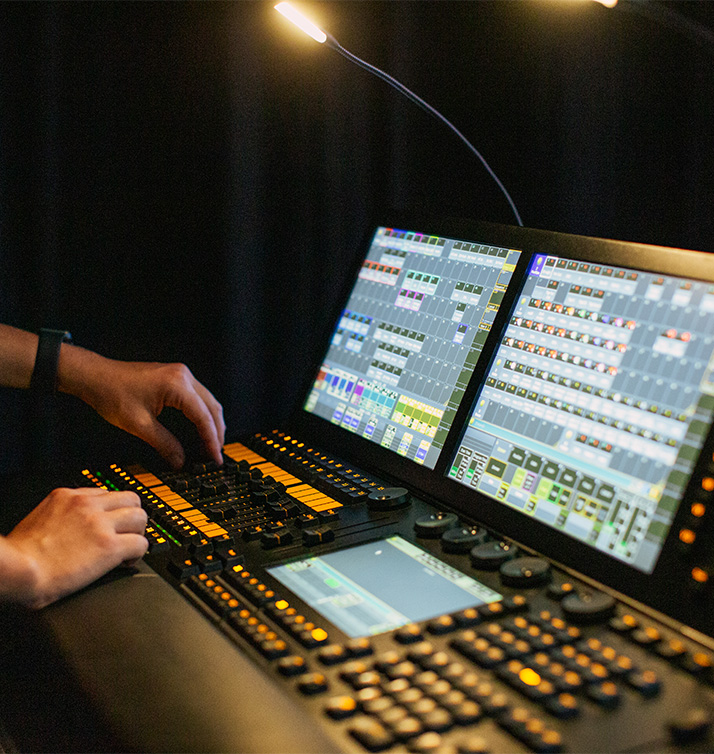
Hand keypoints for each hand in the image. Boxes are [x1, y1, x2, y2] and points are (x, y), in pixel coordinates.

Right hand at [3, 487, 147, 608]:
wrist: (17, 570)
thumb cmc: (18, 555)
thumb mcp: (36, 519)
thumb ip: (57, 516)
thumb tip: (63, 528)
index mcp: (67, 497)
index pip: (104, 493)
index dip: (110, 510)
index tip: (110, 523)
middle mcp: (87, 505)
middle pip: (130, 498)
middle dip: (131, 516)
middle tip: (126, 533)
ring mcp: (100, 524)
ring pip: (140, 516)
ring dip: (138, 533)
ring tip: (129, 548)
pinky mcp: (109, 546)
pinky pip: (141, 543)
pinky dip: (138, 554)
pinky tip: (127, 563)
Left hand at [61, 352, 225, 468]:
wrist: (95, 376)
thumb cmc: (112, 394)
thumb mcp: (139, 425)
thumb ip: (164, 444)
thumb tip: (180, 460)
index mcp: (177, 385)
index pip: (203, 417)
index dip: (211, 440)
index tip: (214, 458)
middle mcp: (183, 376)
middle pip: (212, 407)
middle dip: (216, 432)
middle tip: (215, 454)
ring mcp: (180, 374)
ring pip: (208, 401)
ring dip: (211, 423)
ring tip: (210, 444)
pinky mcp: (175, 377)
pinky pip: (197, 397)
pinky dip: (202, 414)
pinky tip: (200, 427)